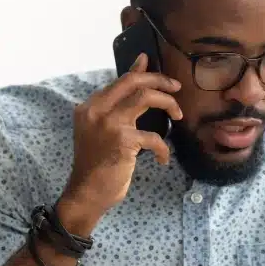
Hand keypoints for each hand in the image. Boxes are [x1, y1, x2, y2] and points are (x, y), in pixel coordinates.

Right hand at [58, 53, 182, 232]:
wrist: (86, 193)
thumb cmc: (97, 164)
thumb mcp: (102, 130)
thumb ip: (117, 105)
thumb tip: (138, 72)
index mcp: (90, 106)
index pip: (122, 80)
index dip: (145, 74)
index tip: (163, 78)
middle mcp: (96, 110)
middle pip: (133, 81)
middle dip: (160, 80)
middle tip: (177, 88)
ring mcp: (108, 123)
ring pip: (145, 97)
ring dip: (168, 103)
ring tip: (178, 115)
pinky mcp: (122, 140)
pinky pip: (153, 137)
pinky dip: (162, 148)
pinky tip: (162, 159)